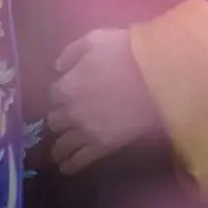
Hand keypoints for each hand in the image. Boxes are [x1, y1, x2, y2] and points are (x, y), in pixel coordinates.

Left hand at [48, 28, 160, 174]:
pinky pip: (79, 161)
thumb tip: (57, 68)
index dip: (60, 91)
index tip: (67, 91)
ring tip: (57, 152)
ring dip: (57, 147)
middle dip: (59, 117)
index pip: (53, 93)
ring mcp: (86, 131)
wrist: (153, 76)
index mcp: (68, 85)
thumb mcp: (94, 40)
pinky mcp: (101, 147)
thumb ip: (71, 52)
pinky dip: (69, 165)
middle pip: (54, 120)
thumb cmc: (124, 53)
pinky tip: (65, 168)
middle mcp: (72, 111)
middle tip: (65, 117)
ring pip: (62, 144)